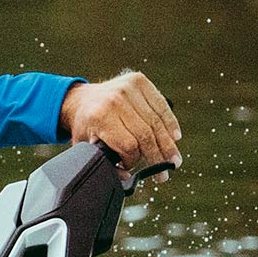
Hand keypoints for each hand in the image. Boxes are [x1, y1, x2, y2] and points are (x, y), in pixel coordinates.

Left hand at [61, 70, 181, 170]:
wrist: (81, 99)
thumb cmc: (86, 126)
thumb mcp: (86, 147)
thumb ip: (104, 163)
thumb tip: (126, 176)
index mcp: (100, 117)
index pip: (128, 145)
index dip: (134, 160)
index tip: (133, 167)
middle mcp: (115, 100)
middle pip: (145, 133)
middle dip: (158, 156)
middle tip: (167, 172)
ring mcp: (128, 88)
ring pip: (155, 121)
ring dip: (167, 143)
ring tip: (174, 159)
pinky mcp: (138, 81)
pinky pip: (160, 105)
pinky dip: (170, 122)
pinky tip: (175, 136)